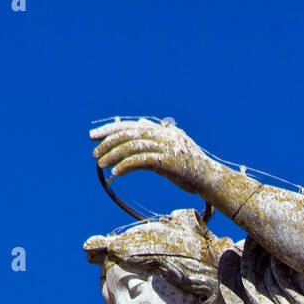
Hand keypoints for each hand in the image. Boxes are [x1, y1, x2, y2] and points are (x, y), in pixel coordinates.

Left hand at [91, 118, 205, 191]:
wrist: (210, 178)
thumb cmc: (189, 167)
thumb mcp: (169, 150)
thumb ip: (153, 140)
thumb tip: (138, 129)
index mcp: (161, 130)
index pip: (130, 125)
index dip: (110, 129)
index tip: (93, 135)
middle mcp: (163, 134)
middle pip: (129, 133)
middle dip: (109, 142)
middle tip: (94, 153)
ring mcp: (167, 146)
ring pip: (133, 146)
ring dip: (114, 155)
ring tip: (101, 164)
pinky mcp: (169, 161)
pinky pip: (143, 161)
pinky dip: (127, 165)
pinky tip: (117, 172)